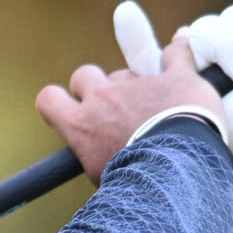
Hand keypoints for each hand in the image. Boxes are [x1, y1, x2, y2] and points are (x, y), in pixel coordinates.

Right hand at [36, 32, 223, 181]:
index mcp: (82, 124)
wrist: (176, 173)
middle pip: (85, 75)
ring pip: (130, 71)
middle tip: (114, 110)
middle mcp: (104, 97)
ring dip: (139, 84)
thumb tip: (100, 157)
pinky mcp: (177, 78)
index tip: (72, 111)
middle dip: (95, 88)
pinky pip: (177, 53)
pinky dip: (179, 51)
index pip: (49, 99)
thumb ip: (96, 154)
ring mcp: (140, 84)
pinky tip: (182, 47)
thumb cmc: (138, 185)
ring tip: (161, 109)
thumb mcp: (102, 176)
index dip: (59, 102)